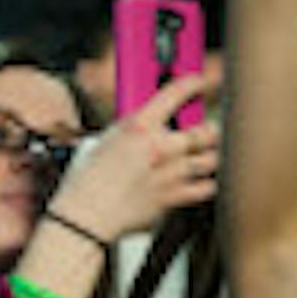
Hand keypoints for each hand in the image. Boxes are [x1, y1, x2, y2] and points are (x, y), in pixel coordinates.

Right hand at [48, 75, 219, 242]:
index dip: (193, 83)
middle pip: (205, 130)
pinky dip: (207, 183)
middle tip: (206, 127)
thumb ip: (134, 128)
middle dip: (208, 128)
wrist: (85, 216)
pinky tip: (202, 179)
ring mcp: (171, 173)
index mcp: (139, 126)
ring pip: (211, 158)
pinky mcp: (174, 197)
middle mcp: (160, 146)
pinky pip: (207, 187)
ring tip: (204, 153)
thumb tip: (151, 122)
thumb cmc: (88, 179)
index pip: (175, 93)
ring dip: (209, 155)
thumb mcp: (105, 139)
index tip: (200, 82)